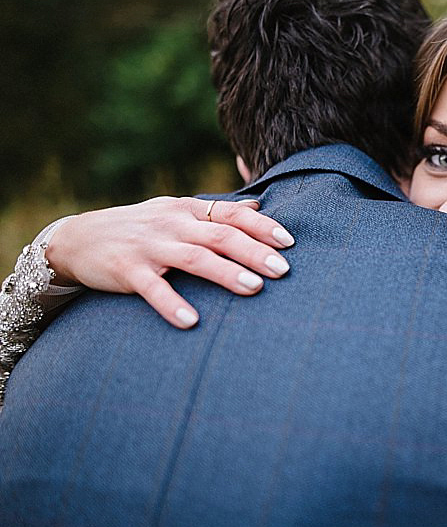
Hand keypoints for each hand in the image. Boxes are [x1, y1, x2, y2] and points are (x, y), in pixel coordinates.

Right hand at [45, 197, 294, 328]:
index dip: (262, 226)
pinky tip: (192, 322)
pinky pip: (153, 288)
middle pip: (221, 235)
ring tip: (254, 288)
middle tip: (284, 270)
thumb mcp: (176, 211)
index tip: (289, 243)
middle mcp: (173, 224)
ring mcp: (150, 247)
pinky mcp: (127, 271)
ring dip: (225, 273)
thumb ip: (216, 212)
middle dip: (255, 252)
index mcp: (189, 210)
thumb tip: (258, 205)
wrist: (77, 238)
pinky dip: (172, 304)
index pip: (232, 214)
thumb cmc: (141, 227)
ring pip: (194, 257)